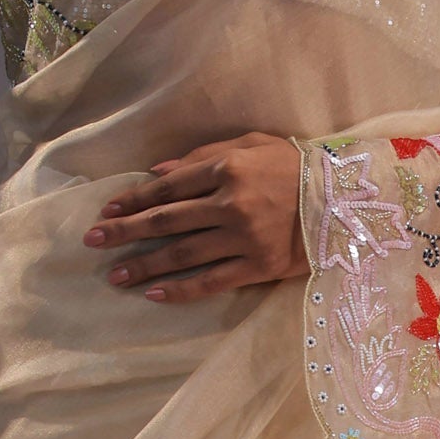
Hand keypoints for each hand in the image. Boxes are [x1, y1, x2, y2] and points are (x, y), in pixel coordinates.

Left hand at [82, 132, 306, 302]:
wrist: (347, 201)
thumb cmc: (297, 166)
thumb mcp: (253, 144)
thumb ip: (204, 155)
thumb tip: (158, 172)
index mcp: (227, 168)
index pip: (168, 187)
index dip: (134, 200)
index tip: (107, 210)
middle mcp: (230, 203)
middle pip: (167, 220)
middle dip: (125, 231)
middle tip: (93, 241)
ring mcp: (243, 238)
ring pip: (183, 254)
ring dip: (145, 265)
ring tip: (116, 275)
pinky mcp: (258, 267)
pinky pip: (211, 281)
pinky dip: (180, 290)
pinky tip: (153, 294)